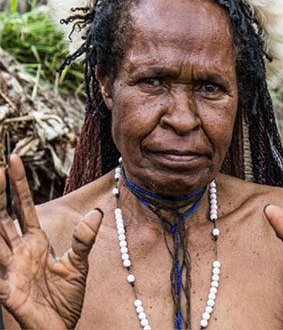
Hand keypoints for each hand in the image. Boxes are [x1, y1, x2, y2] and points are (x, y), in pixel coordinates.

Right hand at [0, 155, 102, 328]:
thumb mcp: (78, 265)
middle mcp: (18, 253)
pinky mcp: (7, 291)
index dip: (18, 186)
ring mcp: (10, 270)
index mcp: (34, 244)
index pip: (23, 209)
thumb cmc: (64, 300)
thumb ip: (83, 240)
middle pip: (4, 217)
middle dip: (1, 193)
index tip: (14, 160)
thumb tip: (96, 214)